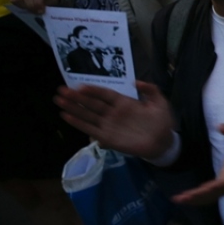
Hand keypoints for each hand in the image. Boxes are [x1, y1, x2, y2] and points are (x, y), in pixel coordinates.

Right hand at [7, 0, 59, 13]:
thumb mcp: (51, 0)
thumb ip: (48, 4)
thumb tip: (42, 10)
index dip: (38, 2)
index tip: (41, 11)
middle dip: (31, 5)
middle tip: (35, 11)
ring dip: (25, 6)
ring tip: (30, 9)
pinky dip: (18, 4)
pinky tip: (24, 6)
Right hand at [55, 82, 175, 159]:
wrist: (164, 142)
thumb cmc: (162, 122)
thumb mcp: (160, 102)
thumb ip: (150, 90)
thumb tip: (135, 81)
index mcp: (124, 103)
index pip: (105, 94)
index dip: (93, 90)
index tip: (80, 85)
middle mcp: (113, 113)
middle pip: (92, 103)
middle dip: (76, 97)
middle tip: (61, 90)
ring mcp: (109, 125)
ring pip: (87, 114)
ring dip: (73, 108)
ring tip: (59, 100)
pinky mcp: (107, 137)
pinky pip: (90, 129)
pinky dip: (78, 123)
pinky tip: (66, 116)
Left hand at [171, 124, 223, 205]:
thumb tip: (220, 126)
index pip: (223, 183)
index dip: (213, 187)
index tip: (200, 190)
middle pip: (213, 194)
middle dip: (198, 197)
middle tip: (181, 198)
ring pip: (209, 197)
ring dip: (194, 199)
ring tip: (178, 199)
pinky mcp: (219, 186)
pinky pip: (208, 195)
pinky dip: (197, 197)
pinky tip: (185, 197)